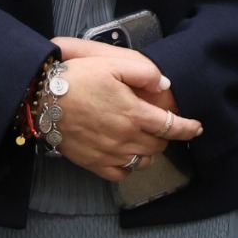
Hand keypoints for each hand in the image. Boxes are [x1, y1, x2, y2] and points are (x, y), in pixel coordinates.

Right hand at [47, 37, 201, 178]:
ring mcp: (110, 153)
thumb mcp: (111, 63)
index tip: (197, 128)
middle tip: (158, 125)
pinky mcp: (94, 164)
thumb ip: (142, 72)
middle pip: (159, 144)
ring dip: (148, 150)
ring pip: (143, 161)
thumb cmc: (76, 79)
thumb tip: (164, 84)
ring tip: (141, 138)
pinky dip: (127, 166)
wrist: (41, 101)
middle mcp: (126, 138)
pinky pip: (120, 173)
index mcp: (134, 114)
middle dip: (164, 135)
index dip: (188, 128)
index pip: (172, 126)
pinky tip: (123, 154)